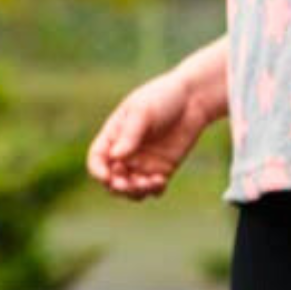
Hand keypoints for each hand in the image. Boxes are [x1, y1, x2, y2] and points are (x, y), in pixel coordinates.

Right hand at [87, 71, 210, 199]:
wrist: (193, 98)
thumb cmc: (161, 97)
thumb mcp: (142, 112)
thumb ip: (129, 135)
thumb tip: (116, 157)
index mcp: (113, 136)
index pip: (97, 159)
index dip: (97, 171)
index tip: (107, 177)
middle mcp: (125, 153)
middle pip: (112, 179)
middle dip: (118, 186)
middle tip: (128, 184)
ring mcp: (143, 163)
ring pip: (131, 188)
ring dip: (135, 192)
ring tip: (149, 183)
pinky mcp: (163, 169)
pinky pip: (153, 189)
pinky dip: (153, 190)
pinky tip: (161, 181)